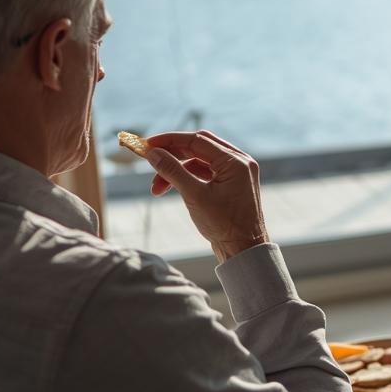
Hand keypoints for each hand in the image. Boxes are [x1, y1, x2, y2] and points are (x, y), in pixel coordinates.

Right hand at [142, 130, 268, 261]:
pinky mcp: (231, 184)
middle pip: (199, 147)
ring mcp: (236, 173)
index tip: (147, 145)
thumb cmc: (224, 226)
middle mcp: (239, 162)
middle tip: (150, 161)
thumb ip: (173, 171)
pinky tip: (172, 188)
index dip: (170, 140)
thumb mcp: (194, 196)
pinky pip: (205, 172)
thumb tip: (153, 153)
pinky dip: (187, 178)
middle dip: (172, 155)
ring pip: (200, 161)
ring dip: (177, 170)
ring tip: (156, 188)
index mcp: (235, 162)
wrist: (243, 251)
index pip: (197, 140)